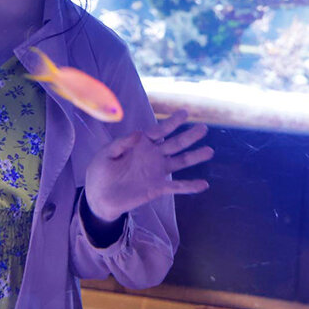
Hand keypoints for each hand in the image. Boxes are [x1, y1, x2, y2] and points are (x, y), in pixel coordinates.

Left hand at [85, 109, 213, 221]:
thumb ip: (122, 143)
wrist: (99, 195)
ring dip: (194, 157)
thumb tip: (139, 133)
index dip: (172, 122)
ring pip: (180, 162)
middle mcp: (152, 155)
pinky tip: (204, 184)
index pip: (159, 130)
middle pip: (174, 143)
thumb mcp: (106, 154)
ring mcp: (156, 171)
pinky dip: (189, 186)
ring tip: (209, 151)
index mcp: (141, 143)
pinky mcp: (157, 188)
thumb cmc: (101, 170)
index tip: (185, 113)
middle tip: (203, 128)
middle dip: (189, 136)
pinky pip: (176, 187)